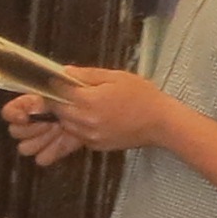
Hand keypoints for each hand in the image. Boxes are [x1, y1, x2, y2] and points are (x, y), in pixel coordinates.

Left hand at [8, 65, 177, 162]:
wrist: (161, 122)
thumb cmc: (143, 96)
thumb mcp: (116, 77)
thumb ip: (88, 75)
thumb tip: (65, 71)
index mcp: (89, 101)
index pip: (59, 93)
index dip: (55, 85)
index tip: (55, 81)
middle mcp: (86, 121)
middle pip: (58, 111)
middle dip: (58, 102)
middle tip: (65, 93)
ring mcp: (90, 136)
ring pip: (65, 125)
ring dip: (67, 116)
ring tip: (82, 106)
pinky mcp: (95, 146)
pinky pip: (78, 136)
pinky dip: (78, 127)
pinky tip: (92, 118)